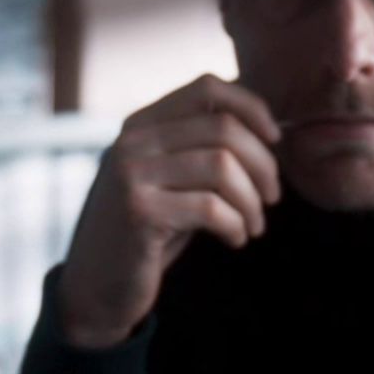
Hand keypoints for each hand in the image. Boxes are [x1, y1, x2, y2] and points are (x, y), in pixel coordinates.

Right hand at [56, 74, 281, 348]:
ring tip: (254, 224)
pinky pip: (210, 208)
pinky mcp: (139, 212)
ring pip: (222, 166)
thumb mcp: (171, 179)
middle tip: (271, 197)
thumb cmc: (148, 231)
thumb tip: (266, 127)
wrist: (98, 286)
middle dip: (263, 164)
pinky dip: (236, 225)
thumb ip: (200, 149)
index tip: (275, 141)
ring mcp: (132, 174)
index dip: (251, 107)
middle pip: (222, 128)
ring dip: (252, 201)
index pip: (206, 87)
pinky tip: (235, 239)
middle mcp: (133, 141)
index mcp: (141, 124)